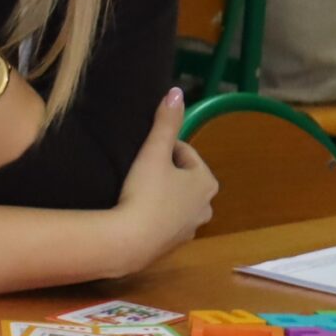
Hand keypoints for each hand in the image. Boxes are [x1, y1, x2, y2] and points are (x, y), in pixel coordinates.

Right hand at [112, 89, 215, 272]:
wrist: (130, 241)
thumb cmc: (146, 193)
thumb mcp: (154, 153)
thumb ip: (165, 122)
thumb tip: (176, 91)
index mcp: (205, 181)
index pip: (186, 154)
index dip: (164, 148)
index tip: (144, 151)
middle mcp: (206, 206)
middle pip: (185, 180)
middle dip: (167, 174)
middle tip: (140, 171)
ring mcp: (190, 228)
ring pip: (179, 203)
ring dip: (164, 196)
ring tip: (138, 194)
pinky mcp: (174, 245)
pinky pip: (168, 223)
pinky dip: (158, 217)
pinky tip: (138, 215)